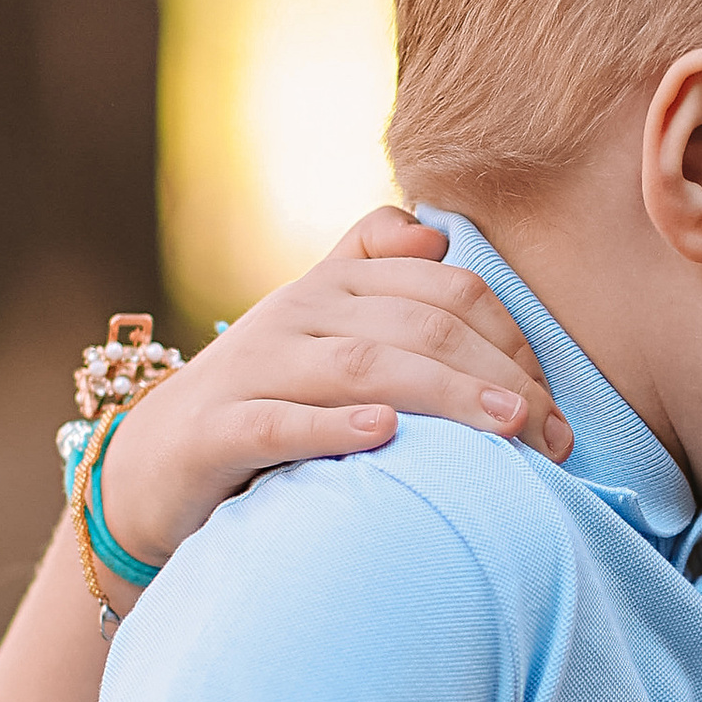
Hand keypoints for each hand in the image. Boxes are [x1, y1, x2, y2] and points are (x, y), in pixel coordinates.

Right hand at [97, 212, 571, 571]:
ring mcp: (252, 369)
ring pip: (361, 367)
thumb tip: (436, 233)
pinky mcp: (215, 430)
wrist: (150, 467)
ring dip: (444, 393)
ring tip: (508, 426)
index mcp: (334, 286)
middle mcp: (295, 314)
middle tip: (551, 430)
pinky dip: (332, 427)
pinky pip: (278, 423)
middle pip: (416, 325)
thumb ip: (373, 269)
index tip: (551, 398)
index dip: (510, 336)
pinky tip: (385, 434)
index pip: (445, 288)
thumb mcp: (319, 328)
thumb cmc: (264, 400)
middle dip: (495, 374)